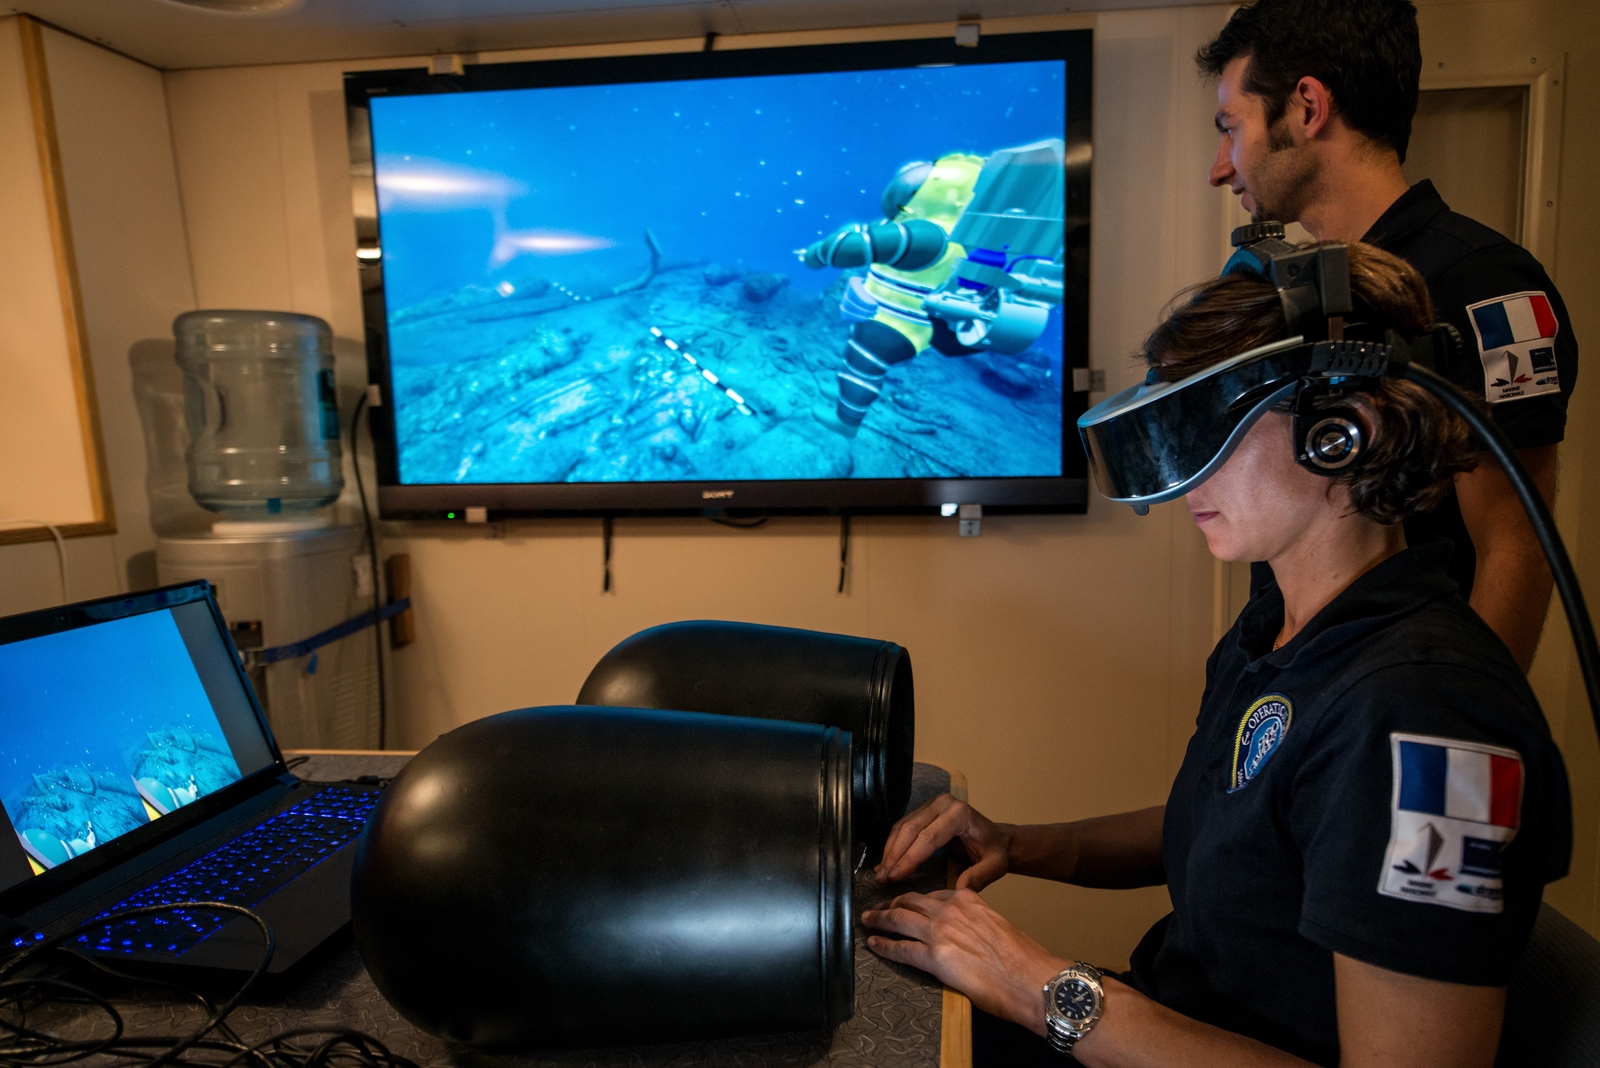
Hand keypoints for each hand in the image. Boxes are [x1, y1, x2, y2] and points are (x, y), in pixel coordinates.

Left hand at [862, 888, 1065, 1031]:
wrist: (1030, 978)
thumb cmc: (1021, 958)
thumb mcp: (996, 926)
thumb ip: (974, 924)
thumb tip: (965, 937)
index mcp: (967, 900)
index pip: (933, 896)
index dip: (915, 900)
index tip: (907, 902)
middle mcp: (949, 910)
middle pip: (910, 902)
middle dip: (891, 904)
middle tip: (879, 908)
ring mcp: (939, 933)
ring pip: (898, 919)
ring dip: (879, 919)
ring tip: (868, 920)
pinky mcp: (933, 958)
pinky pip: (900, 949)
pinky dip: (884, 945)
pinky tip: (874, 944)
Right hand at [874, 793, 1011, 889]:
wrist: (995, 839)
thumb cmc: (994, 852)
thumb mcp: (994, 866)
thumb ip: (979, 877)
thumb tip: (959, 889)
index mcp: (960, 814)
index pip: (929, 836)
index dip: (910, 857)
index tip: (895, 877)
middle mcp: (943, 803)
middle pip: (911, 829)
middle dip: (894, 855)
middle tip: (882, 879)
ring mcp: (931, 804)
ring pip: (903, 827)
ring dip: (889, 851)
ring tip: (881, 875)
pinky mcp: (923, 810)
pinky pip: (903, 827)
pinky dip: (892, 846)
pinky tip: (886, 863)